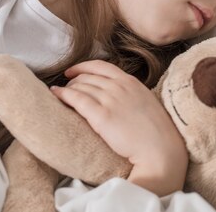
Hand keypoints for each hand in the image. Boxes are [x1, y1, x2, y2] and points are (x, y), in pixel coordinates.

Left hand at [50, 60, 187, 194]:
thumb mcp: (145, 102)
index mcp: (131, 82)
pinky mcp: (102, 116)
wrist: (160, 149)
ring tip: (59, 93)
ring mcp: (111, 100)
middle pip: (88, 76)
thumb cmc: (155, 132)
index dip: (83, 67)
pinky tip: (55, 94)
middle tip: (66, 88)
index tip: (73, 71)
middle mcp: (120, 87)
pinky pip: (77, 99)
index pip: (101, 66)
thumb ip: (130, 93)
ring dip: (67, 88)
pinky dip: (63, 94)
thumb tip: (115, 94)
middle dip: (73, 80)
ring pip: (81, 86)